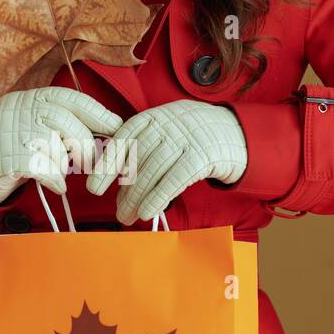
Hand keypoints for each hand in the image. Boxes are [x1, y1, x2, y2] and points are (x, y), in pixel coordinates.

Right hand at [0, 87, 122, 204]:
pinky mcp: (11, 159)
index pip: (70, 98)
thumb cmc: (8, 148)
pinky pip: (48, 171)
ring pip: (60, 151)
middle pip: (69, 125)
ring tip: (53, 172)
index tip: (115, 125)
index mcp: (29, 98)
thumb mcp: (31, 123)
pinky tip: (53, 185)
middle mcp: (21, 110)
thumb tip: (107, 124)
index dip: (96, 112)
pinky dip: (54, 181)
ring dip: (62, 167)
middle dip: (84, 147)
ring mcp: (15, 133)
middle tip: (87, 162)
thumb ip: (60, 121)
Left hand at [86, 100, 246, 223]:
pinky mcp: (203, 155)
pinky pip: (175, 179)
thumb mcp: (170, 130)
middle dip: (123, 189)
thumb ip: (146, 147)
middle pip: (138, 158)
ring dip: (137, 197)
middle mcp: (169, 124)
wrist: (239, 133)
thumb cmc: (197, 137)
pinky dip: (158, 197)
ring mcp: (187, 138)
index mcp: (156, 116)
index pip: (125, 138)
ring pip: (153, 170)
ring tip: (128, 217)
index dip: (107, 163)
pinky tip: (147, 211)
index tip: (94, 186)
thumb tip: (117, 180)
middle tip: (118, 211)